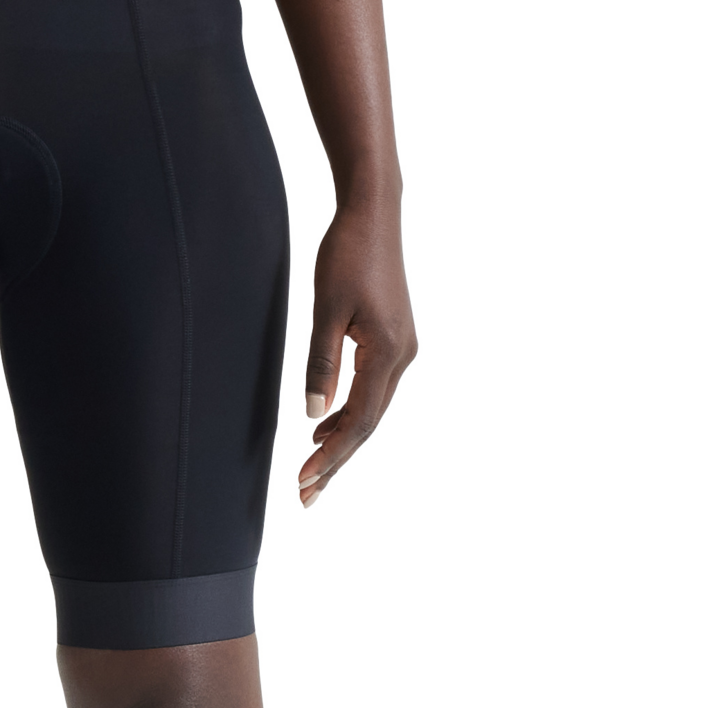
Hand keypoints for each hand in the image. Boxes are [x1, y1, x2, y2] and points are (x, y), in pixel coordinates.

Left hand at [298, 199, 416, 504]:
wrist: (373, 213)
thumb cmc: (346, 253)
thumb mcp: (326, 308)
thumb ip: (322, 362)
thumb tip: (314, 416)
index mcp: (388, 352)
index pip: (360, 421)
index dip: (332, 456)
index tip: (305, 482)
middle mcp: (403, 356)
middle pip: (369, 422)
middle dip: (337, 459)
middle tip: (305, 494)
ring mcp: (403, 347)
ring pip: (373, 407)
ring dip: (344, 437)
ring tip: (313, 467)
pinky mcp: (395, 337)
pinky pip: (374, 386)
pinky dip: (352, 409)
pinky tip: (329, 420)